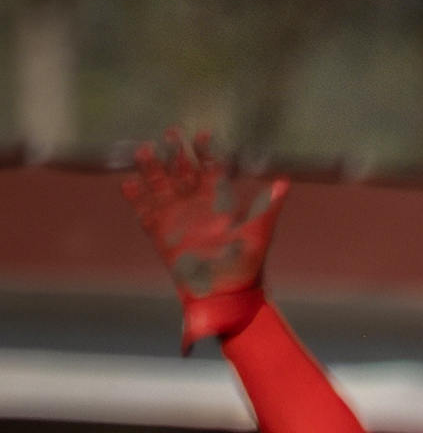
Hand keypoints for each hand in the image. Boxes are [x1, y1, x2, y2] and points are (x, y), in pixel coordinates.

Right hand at [123, 129, 287, 346]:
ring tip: (144, 152)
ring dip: (152, 169)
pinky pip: (145, 213)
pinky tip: (128, 184)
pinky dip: (136, 199)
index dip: (206, 151)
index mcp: (217, 199)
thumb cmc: (246, 265)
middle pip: (180, 170)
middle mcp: (194, 203)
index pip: (209, 167)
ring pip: (160, 185)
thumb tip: (285, 182)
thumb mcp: (259, 234)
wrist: (227, 296)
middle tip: (170, 135)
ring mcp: (176, 217)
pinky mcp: (161, 235)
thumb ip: (269, 207)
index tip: (203, 136)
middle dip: (175, 152)